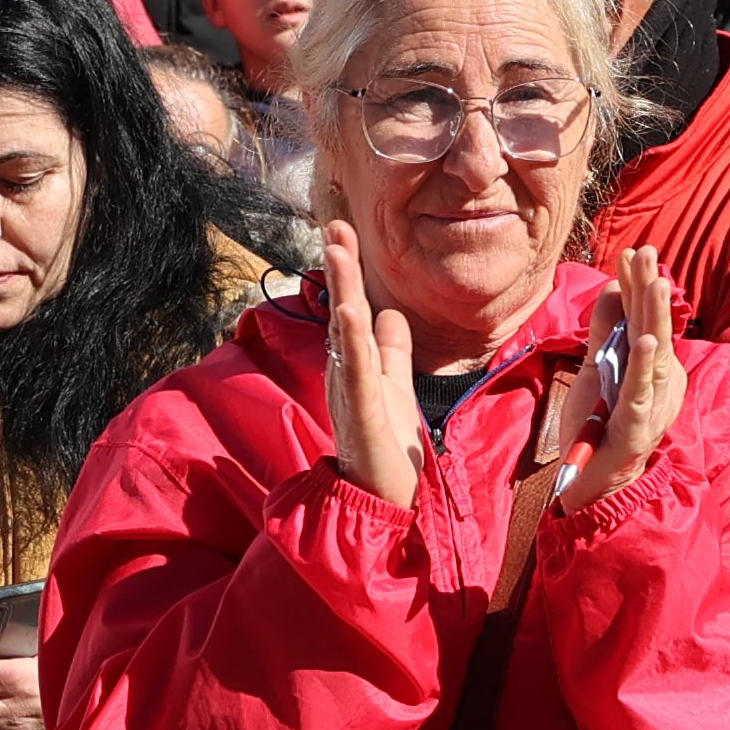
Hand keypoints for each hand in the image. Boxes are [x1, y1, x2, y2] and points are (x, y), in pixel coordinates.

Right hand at [318, 224, 421, 509]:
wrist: (386, 504)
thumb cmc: (389, 451)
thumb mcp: (395, 387)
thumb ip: (393, 351)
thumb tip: (390, 312)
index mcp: (357, 366)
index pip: (351, 309)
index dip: (348, 271)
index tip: (343, 231)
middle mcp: (348, 375)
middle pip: (342, 312)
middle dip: (340, 268)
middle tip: (334, 225)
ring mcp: (353, 394)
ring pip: (346, 335)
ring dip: (343, 291)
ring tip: (338, 250)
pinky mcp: (364, 415)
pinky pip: (359, 372)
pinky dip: (355, 341)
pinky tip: (354, 311)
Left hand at [543, 246, 685, 510]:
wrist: (591, 482)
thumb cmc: (596, 426)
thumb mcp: (596, 368)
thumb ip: (605, 332)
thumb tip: (615, 287)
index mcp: (650, 366)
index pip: (644, 317)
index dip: (637, 285)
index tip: (630, 252)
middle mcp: (658, 381)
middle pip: (653, 327)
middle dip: (649, 288)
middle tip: (647, 252)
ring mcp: (652, 403)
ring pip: (655, 353)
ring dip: (655, 317)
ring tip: (656, 283)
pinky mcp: (638, 426)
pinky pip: (641, 391)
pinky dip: (644, 365)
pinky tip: (646, 341)